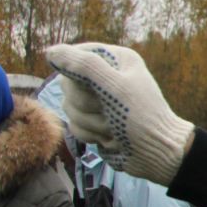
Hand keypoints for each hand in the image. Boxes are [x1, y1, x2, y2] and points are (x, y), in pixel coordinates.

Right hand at [44, 43, 195, 184]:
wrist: (155, 154)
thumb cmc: (141, 118)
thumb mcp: (115, 87)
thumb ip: (83, 66)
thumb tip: (51, 52)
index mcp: (116, 60)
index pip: (77, 54)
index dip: (76, 72)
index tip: (88, 86)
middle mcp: (106, 77)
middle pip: (68, 83)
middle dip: (86, 104)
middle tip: (109, 111)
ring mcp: (98, 100)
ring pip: (68, 106)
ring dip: (90, 122)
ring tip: (113, 127)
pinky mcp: (93, 121)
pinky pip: (73, 124)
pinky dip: (89, 133)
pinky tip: (109, 137)